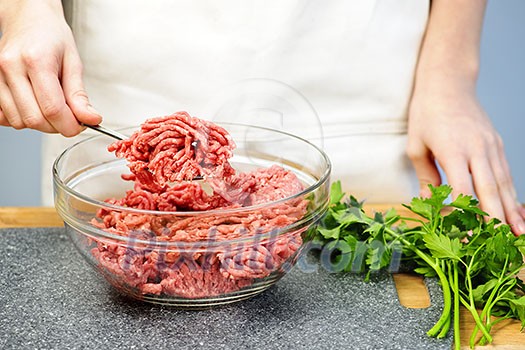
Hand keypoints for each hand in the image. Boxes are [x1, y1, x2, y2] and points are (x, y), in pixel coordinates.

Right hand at [0, 0, 100, 135]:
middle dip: (56, 126)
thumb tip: (90, 119)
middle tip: (69, 118)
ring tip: (52, 109)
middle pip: (34, 119)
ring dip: (40, 124)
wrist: (28, 19)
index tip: (80, 125)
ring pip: (19, 121)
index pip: (52, 108)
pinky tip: (34, 107)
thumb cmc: (51, 36)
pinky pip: (4, 117)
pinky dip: (21, 119)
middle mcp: (11, 68)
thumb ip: (79, 94)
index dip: (69, 125)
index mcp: (36, 60)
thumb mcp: (73, 62)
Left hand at [407, 80, 524, 233]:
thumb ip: (426, 176)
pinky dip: (512, 192)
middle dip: (499, 219)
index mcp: (453, 151)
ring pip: (504, 182)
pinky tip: (516, 209)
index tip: (471, 237)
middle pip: (491, 189)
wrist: (447, 84)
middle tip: (506, 243)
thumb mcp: (416, 145)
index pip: (464, 190)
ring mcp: (491, 146)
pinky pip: (506, 172)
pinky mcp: (496, 144)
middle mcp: (477, 149)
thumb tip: (430, 203)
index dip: (469, 216)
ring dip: (512, 209)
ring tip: (520, 233)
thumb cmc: (426, 114)